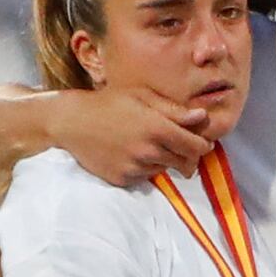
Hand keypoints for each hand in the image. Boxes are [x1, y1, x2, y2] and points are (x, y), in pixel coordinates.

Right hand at [47, 84, 209, 187]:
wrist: (72, 122)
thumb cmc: (110, 103)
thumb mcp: (143, 97)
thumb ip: (175, 110)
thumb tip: (202, 117)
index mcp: (157, 128)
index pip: (196, 147)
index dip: (202, 145)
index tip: (201, 142)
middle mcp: (148, 151)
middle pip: (185, 163)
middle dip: (188, 155)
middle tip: (181, 146)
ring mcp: (134, 168)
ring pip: (164, 169)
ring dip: (164, 160)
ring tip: (148, 144)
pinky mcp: (122, 179)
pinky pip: (144, 177)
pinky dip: (144, 167)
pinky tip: (131, 152)